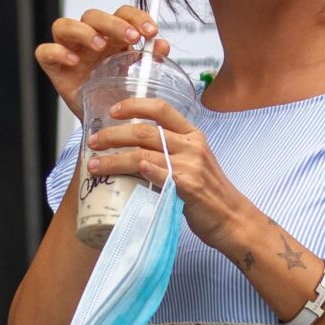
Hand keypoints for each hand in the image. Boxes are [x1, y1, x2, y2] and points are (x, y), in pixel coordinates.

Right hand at [36, 5, 171, 119]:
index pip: (120, 13)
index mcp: (111, 37)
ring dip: (84, 32)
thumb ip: (150, 61)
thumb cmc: (119, 97)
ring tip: (100, 46)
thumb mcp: (138, 80)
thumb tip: (162, 45)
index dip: (136, 16)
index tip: (151, 31)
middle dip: (114, 23)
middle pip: (93, 16)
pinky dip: (57, 52)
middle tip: (132, 38)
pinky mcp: (53, 67)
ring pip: (64, 25)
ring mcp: (68, 51)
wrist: (104, 127)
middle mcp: (88, 39)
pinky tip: (73, 61)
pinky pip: (45, 51)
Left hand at [86, 94, 251, 254]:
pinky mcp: (187, 187)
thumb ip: (170, 153)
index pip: (161, 109)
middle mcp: (191, 145)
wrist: (232, 219)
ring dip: (113, 159)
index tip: (113, 110)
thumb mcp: (194, 164)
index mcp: (192, 135)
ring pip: (142, 153)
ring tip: (93, 166)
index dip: (134, 105)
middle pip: (144, 131)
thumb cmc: (210, 194)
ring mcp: (189, 165)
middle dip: (112, 135)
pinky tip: (123, 172)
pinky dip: (139, 171)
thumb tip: (136, 153)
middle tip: (93, 141)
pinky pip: (157, 174)